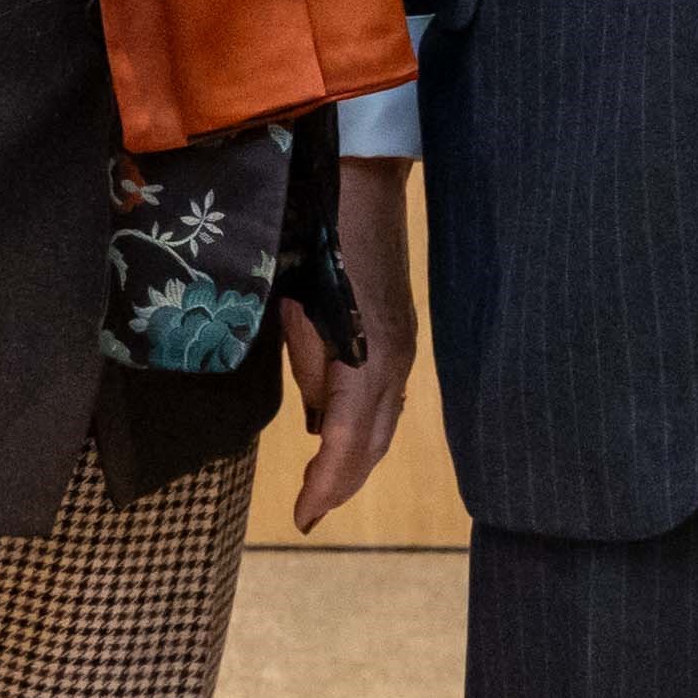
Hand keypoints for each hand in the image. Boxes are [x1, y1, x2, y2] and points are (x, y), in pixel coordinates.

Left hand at [281, 154, 422, 530]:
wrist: (363, 179)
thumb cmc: (318, 233)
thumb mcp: (295, 304)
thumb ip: (305, 362)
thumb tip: (312, 413)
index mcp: (367, 358)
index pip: (344, 442)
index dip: (325, 485)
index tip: (302, 518)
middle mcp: (394, 362)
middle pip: (372, 443)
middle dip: (342, 482)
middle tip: (309, 511)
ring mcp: (403, 346)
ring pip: (384, 423)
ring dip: (356, 459)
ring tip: (325, 484)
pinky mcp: (400, 331)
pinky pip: (386, 397)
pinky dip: (367, 427)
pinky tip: (343, 429)